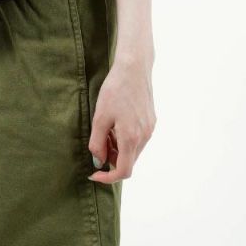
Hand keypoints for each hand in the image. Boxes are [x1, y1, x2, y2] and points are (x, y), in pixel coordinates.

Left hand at [87, 52, 155, 183]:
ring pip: (133, 150)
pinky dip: (125, 139)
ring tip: (105, 129)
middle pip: (128, 161)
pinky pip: (137, 139)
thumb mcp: (100, 117)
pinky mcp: (151, 121)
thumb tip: (99, 161)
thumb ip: (97, 143)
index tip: (94, 173)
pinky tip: (115, 122)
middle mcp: (144, 137)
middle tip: (97, 143)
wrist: (134, 68)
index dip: (107, 177)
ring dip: (118, 148)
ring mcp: (150, 129)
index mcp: (132, 138)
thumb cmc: (115, 90)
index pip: (123, 171)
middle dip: (111, 159)